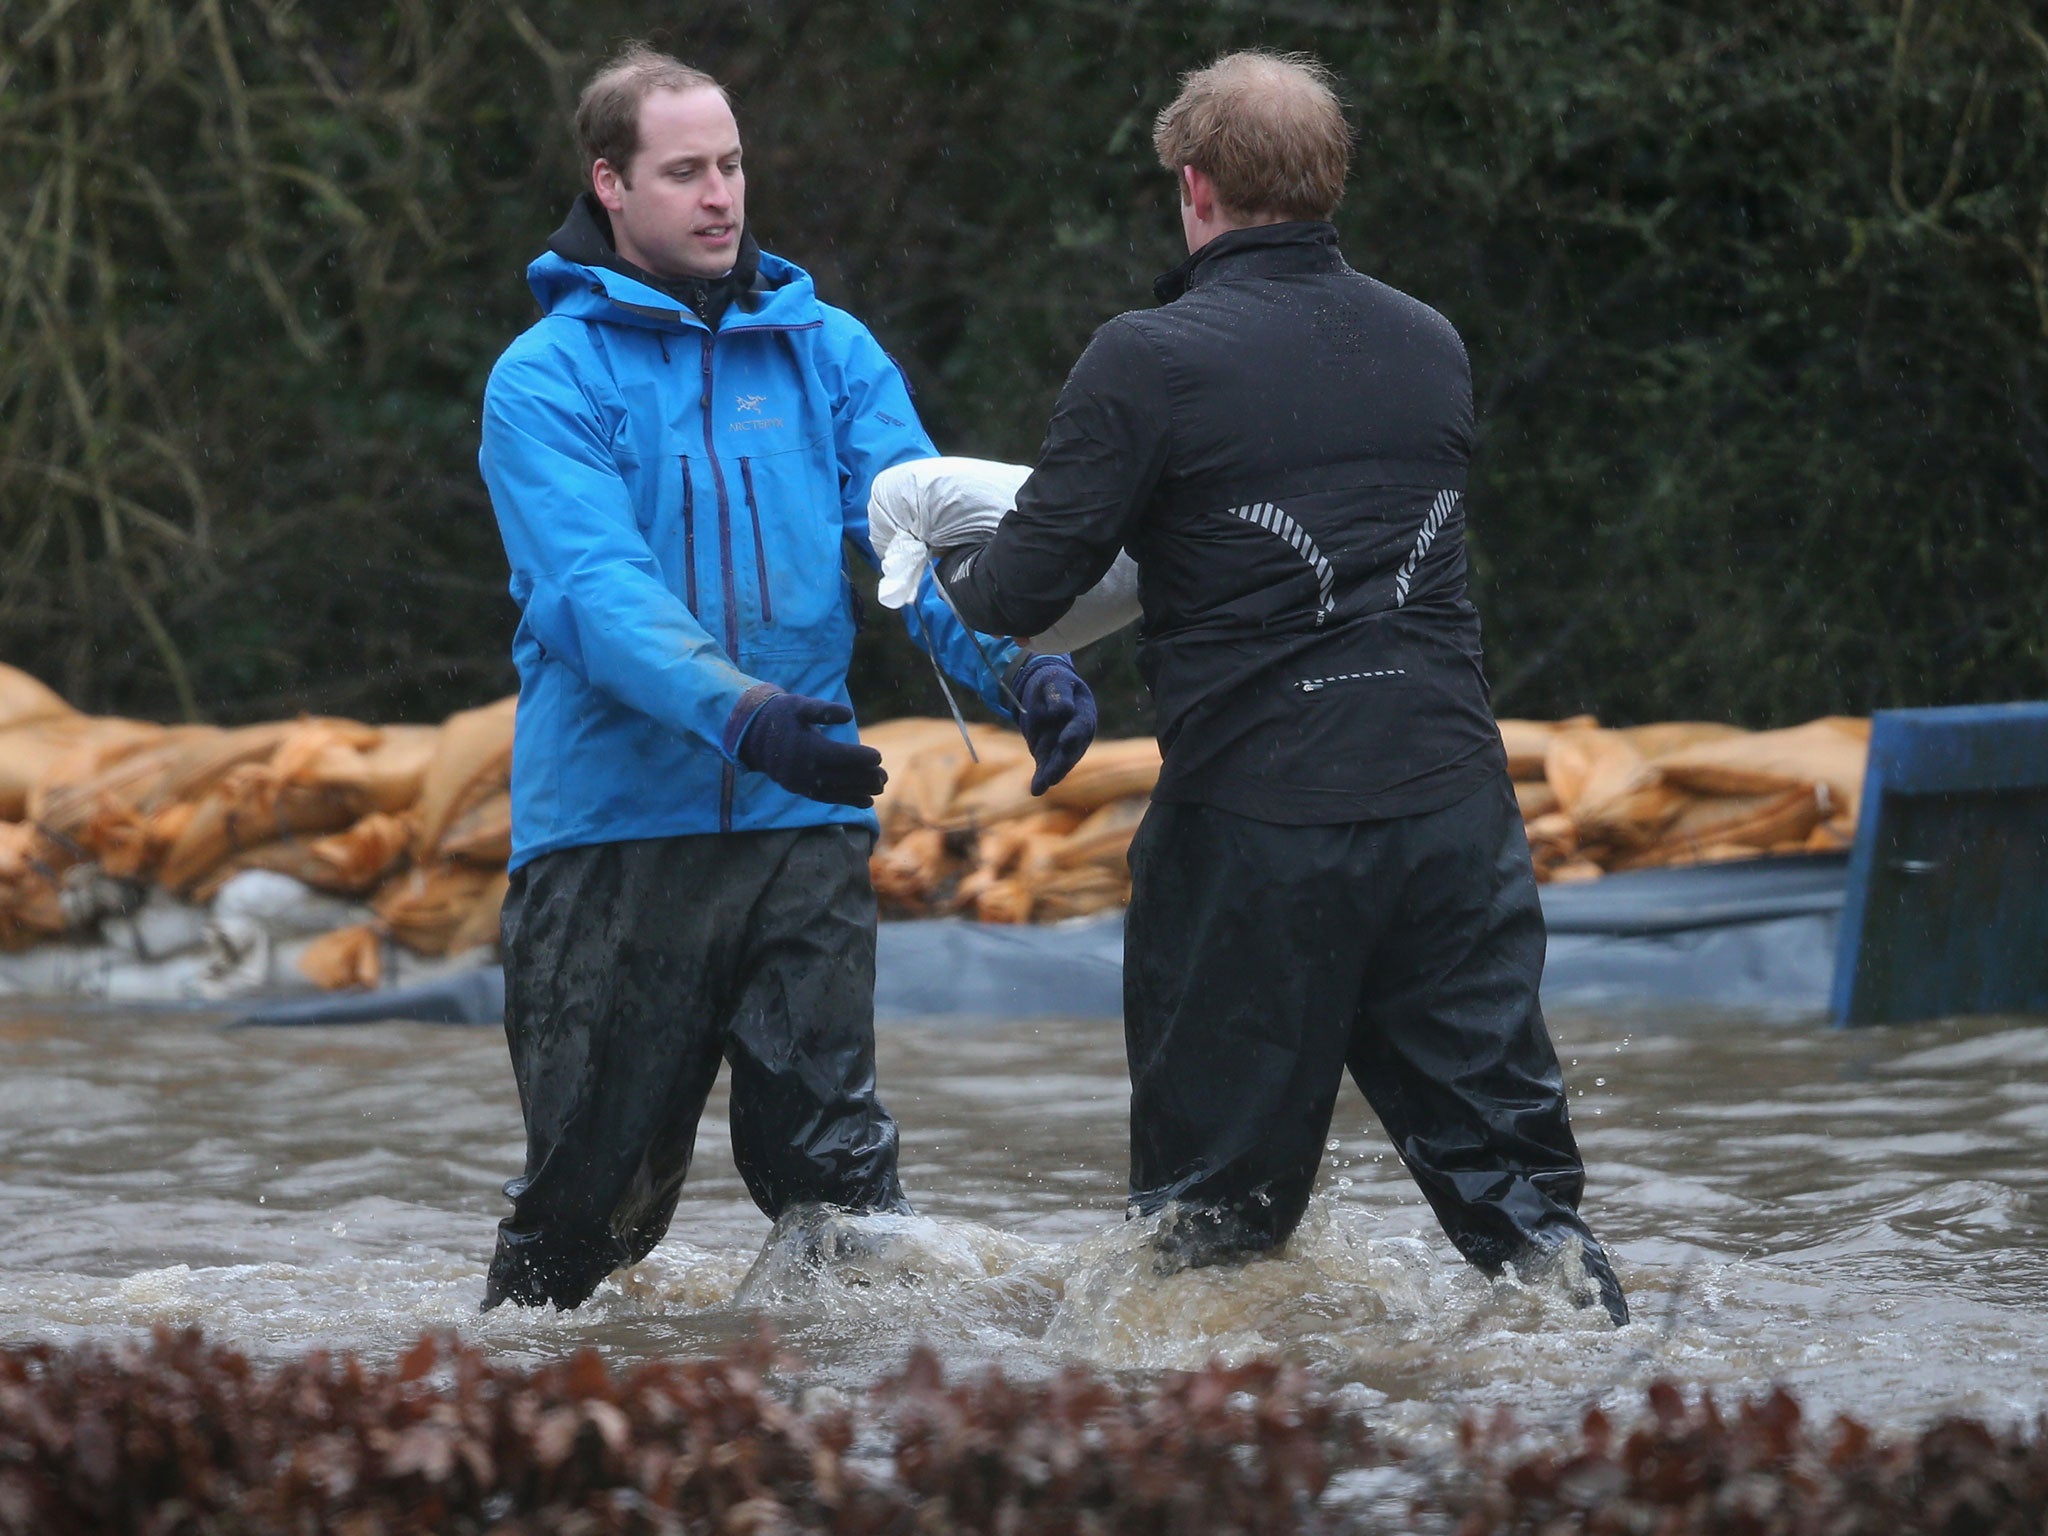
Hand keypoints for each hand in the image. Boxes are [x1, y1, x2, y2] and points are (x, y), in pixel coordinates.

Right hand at [737, 693, 886, 806]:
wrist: (754, 736)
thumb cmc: (783, 716)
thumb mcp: (800, 705)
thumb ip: (824, 710)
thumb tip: (848, 714)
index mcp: (806, 748)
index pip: (838, 756)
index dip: (860, 757)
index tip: (878, 756)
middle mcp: (804, 770)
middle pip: (840, 777)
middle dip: (865, 778)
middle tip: (884, 776)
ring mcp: (801, 783)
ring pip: (836, 791)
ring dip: (860, 791)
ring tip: (880, 788)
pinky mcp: (801, 790)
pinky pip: (827, 798)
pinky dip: (847, 800)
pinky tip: (866, 801)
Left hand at [1015, 655, 1096, 794]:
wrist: (1043, 691)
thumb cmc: (1052, 682)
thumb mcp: (1054, 682)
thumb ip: (1058, 695)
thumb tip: (1063, 710)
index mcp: (1083, 712)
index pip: (1081, 724)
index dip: (1074, 733)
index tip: (1065, 741)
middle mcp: (1078, 733)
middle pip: (1072, 750)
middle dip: (1062, 763)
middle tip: (1052, 775)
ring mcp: (1064, 746)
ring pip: (1059, 763)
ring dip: (1051, 775)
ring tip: (1041, 786)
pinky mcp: (1050, 753)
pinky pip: (1046, 767)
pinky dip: (1041, 778)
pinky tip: (1036, 790)